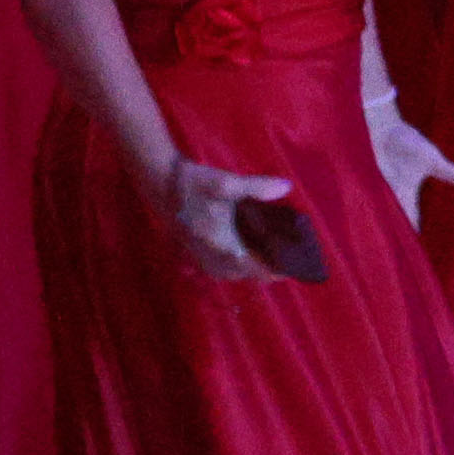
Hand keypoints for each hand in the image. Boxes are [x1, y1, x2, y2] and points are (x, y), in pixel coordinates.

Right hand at [151, 153, 294, 285]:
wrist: (158, 180)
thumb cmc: (193, 183)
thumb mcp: (226, 183)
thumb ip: (257, 187)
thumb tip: (286, 187)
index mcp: (221, 245)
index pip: (255, 270)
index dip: (276, 271)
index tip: (295, 267)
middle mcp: (209, 256)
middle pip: (244, 274)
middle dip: (265, 270)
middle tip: (286, 259)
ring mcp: (197, 254)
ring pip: (229, 272)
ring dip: (249, 269)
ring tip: (267, 258)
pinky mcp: (189, 248)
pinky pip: (216, 266)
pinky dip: (232, 265)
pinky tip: (240, 252)